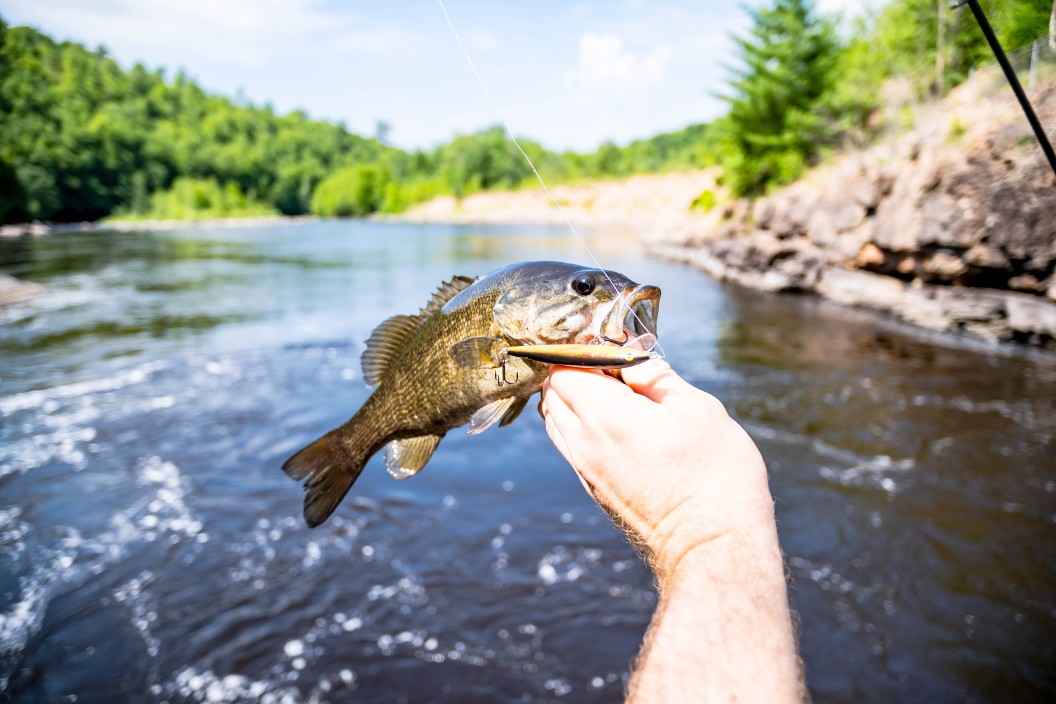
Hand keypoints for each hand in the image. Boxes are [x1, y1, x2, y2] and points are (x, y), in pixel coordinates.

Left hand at [540, 359, 775, 581]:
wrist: (711, 548)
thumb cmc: (714, 476)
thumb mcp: (698, 409)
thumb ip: (658, 378)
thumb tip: (634, 360)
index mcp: (604, 416)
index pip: (561, 369)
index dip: (581, 351)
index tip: (610, 346)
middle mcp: (584, 444)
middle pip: (553, 395)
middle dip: (574, 372)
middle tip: (615, 368)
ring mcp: (586, 471)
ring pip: (557, 423)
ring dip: (575, 402)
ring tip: (619, 396)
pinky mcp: (595, 491)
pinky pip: (571, 447)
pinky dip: (583, 428)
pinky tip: (622, 427)